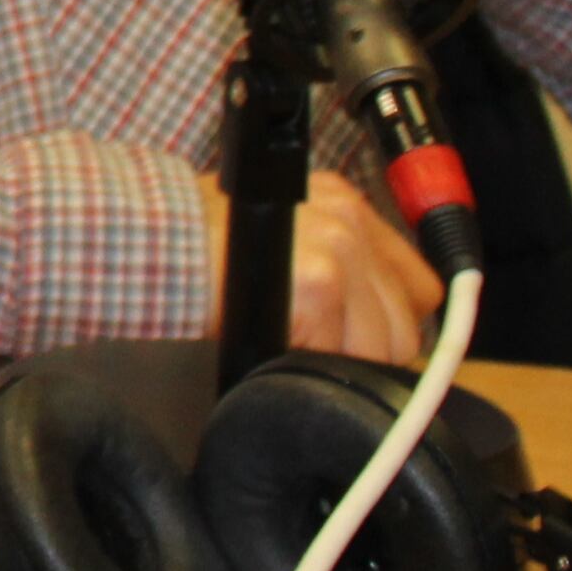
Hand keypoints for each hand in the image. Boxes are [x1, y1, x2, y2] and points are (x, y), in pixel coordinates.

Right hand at [196, 170, 448, 367]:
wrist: (153, 239)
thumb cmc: (202, 246)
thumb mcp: (281, 234)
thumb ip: (332, 262)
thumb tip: (371, 322)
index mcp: (346, 204)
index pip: (417, 284)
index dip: (389, 323)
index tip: (360, 339)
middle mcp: (351, 220)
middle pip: (405, 323)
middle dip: (366, 352)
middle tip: (319, 353)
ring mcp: (339, 250)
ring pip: (383, 345)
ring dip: (341, 363)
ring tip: (296, 350)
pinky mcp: (319, 283)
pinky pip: (340, 353)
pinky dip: (311, 366)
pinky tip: (280, 348)